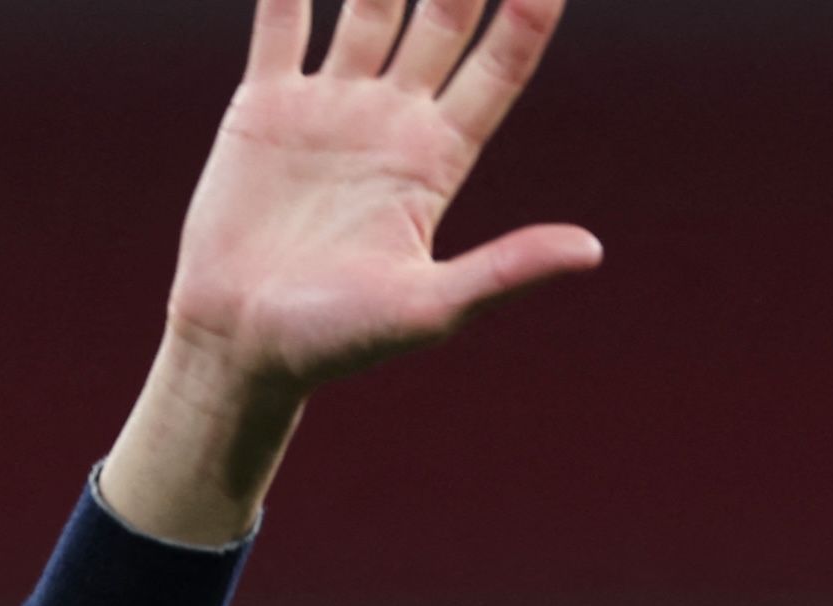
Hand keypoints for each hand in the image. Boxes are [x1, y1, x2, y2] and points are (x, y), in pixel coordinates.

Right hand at [103, 0, 598, 542]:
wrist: (241, 345)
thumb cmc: (339, 342)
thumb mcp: (429, 309)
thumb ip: (505, 271)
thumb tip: (591, 251)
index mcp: (439, 159)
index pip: (501, 66)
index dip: (530, 12)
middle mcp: (393, 119)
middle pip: (443, 16)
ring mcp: (331, 105)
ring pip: (367, 2)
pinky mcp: (266, 104)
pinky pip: (281, 19)